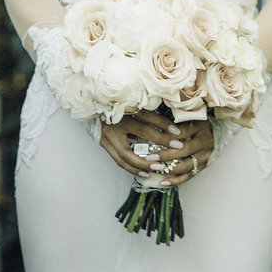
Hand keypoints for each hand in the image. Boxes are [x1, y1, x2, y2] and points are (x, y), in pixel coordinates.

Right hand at [98, 108, 214, 185]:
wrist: (93, 102)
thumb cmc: (117, 100)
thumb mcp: (133, 102)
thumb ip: (148, 111)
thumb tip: (170, 121)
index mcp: (120, 113)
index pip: (145, 120)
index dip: (163, 126)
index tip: (178, 134)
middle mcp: (112, 127)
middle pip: (133, 146)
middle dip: (151, 155)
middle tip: (167, 161)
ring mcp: (105, 138)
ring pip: (123, 158)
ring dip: (141, 166)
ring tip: (158, 169)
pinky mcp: (104, 144)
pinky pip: (118, 160)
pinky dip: (132, 167)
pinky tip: (144, 171)